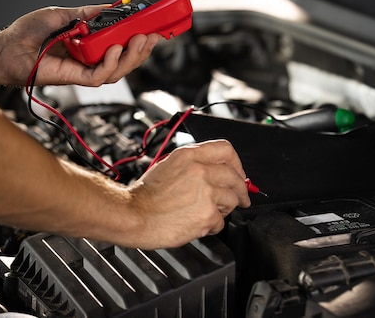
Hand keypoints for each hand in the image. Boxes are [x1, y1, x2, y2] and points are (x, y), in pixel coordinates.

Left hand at [0, 6, 161, 86]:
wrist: (7, 48)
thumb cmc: (27, 34)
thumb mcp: (63, 14)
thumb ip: (88, 13)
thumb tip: (110, 8)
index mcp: (90, 44)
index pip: (121, 44)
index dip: (138, 38)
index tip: (152, 27)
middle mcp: (91, 59)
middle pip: (126, 60)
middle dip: (142, 49)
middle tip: (152, 35)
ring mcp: (85, 70)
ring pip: (119, 71)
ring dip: (133, 56)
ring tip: (139, 40)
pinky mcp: (77, 78)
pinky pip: (101, 75)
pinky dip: (111, 63)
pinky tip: (114, 49)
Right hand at [126, 140, 251, 248]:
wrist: (132, 216)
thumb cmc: (146, 195)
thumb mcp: (169, 165)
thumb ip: (195, 164)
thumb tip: (218, 171)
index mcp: (189, 156)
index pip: (226, 150)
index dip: (237, 164)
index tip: (239, 174)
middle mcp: (200, 171)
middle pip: (235, 177)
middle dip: (241, 190)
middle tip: (242, 198)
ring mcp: (206, 192)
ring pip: (232, 200)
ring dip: (224, 209)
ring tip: (207, 213)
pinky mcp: (207, 214)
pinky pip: (221, 221)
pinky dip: (212, 226)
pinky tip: (198, 224)